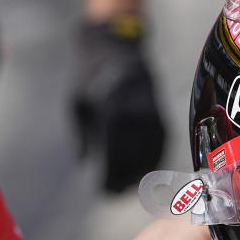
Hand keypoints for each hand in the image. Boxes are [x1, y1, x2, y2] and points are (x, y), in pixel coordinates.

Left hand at [72, 16, 165, 192]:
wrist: (117, 46)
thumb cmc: (91, 76)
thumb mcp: (79, 105)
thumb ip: (84, 136)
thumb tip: (87, 163)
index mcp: (110, 113)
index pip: (113, 154)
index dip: (110, 176)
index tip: (105, 191)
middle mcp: (133, 114)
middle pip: (134, 157)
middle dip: (126, 178)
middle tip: (118, 192)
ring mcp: (149, 112)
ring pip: (151, 150)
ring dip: (143, 170)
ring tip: (133, 184)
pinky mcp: (158, 109)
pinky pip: (161, 140)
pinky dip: (155, 156)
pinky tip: (148, 166)